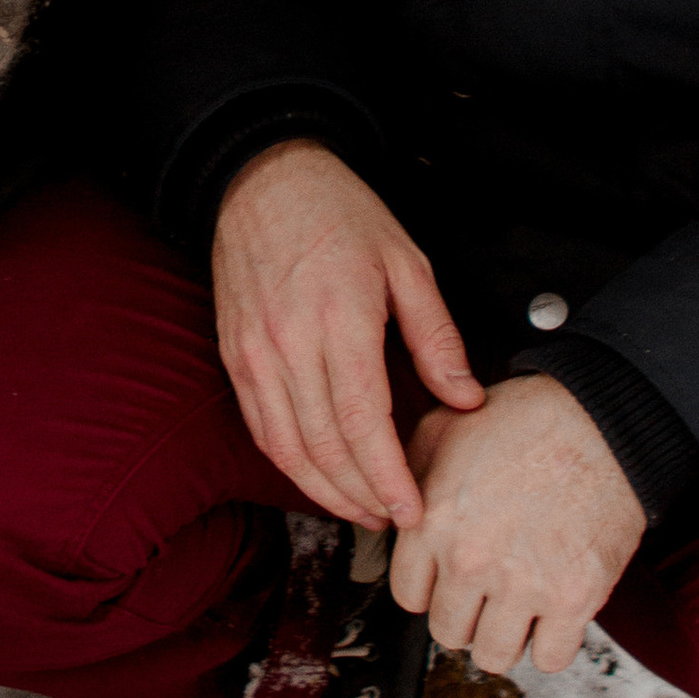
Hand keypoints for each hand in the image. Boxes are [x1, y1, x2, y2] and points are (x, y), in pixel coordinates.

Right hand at [210, 141, 482, 530]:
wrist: (262, 177)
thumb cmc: (338, 212)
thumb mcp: (406, 262)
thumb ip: (436, 337)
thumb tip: (465, 400)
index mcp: (339, 318)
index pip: (363, 422)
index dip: (388, 477)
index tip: (413, 509)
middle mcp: (289, 342)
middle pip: (325, 446)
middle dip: (363, 496)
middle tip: (394, 519)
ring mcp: (254, 351)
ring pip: (287, 447)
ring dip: (325, 491)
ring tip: (361, 510)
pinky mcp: (233, 354)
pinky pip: (259, 426)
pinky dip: (288, 462)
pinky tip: (318, 477)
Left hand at [388, 374, 645, 672]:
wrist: (601, 420)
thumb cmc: (527, 420)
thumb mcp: (444, 427)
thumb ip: (408, 474)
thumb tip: (392, 511)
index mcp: (433, 523)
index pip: (409, 597)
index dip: (431, 587)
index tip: (449, 579)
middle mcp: (471, 560)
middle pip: (448, 632)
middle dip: (466, 615)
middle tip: (486, 593)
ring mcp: (522, 585)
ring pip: (492, 656)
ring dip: (504, 636)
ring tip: (517, 607)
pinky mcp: (573, 599)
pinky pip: (548, 658)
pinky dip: (550, 644)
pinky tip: (551, 615)